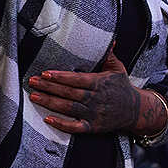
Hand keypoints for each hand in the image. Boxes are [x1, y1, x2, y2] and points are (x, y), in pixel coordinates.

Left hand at [27, 46, 143, 133]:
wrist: (135, 111)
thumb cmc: (122, 87)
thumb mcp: (118, 69)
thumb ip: (109, 55)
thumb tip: (110, 39)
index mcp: (99, 83)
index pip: (76, 80)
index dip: (60, 77)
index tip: (45, 73)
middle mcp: (95, 99)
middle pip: (68, 93)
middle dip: (49, 87)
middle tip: (32, 82)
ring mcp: (94, 114)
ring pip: (68, 108)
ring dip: (50, 102)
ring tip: (34, 96)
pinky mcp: (93, 127)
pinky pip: (76, 127)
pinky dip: (61, 124)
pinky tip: (47, 119)